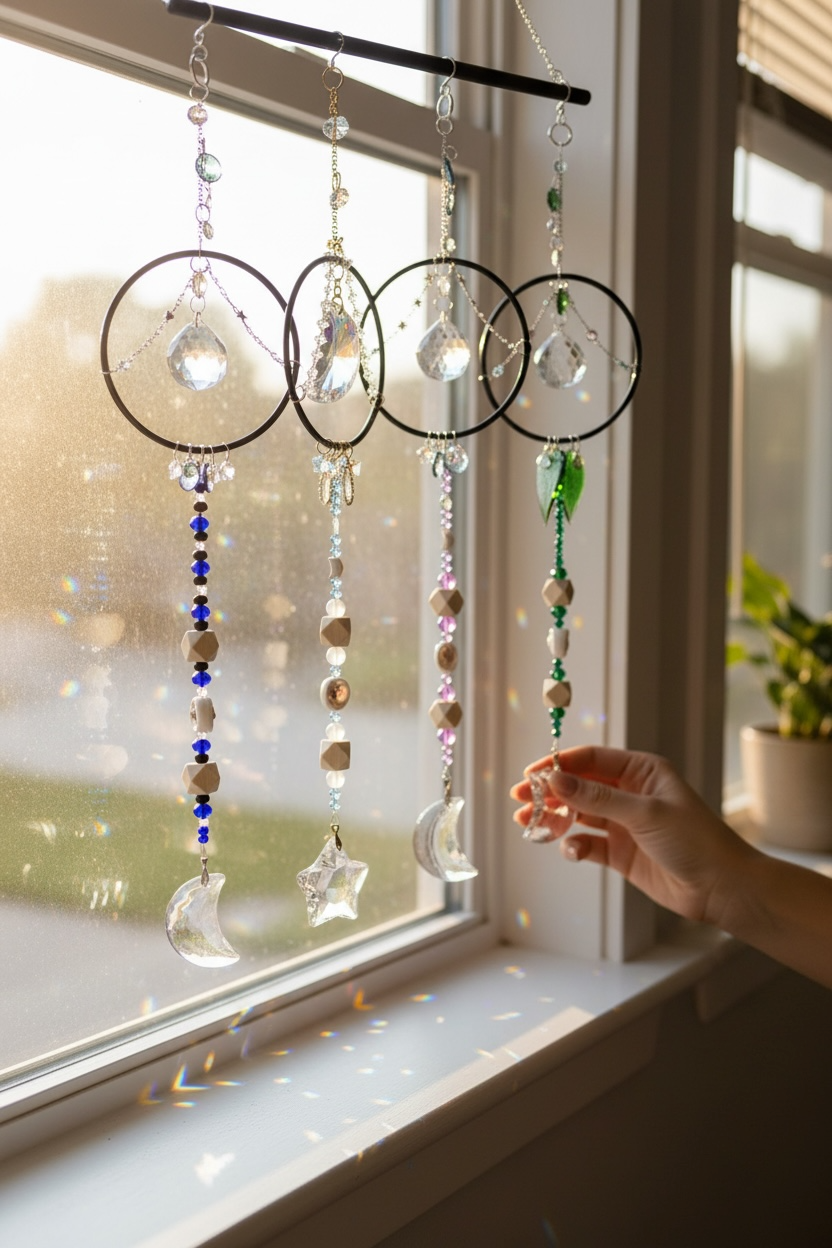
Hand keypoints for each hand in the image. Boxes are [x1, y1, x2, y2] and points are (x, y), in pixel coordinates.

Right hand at [510, 746, 757, 927]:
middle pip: (580, 785)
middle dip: (550, 793)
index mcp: (642, 771)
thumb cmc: (696, 841)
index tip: (531, 775)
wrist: (721, 888)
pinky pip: (587, 843)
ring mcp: (625, 823)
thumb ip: (597, 797)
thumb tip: (555, 780)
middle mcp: (631, 793)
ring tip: (529, 825)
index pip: (591, 758)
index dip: (559, 765)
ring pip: (579, 814)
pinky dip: (573, 845)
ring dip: (554, 818)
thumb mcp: (644, 813)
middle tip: (520, 800)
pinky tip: (570, 850)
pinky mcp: (621, 852)